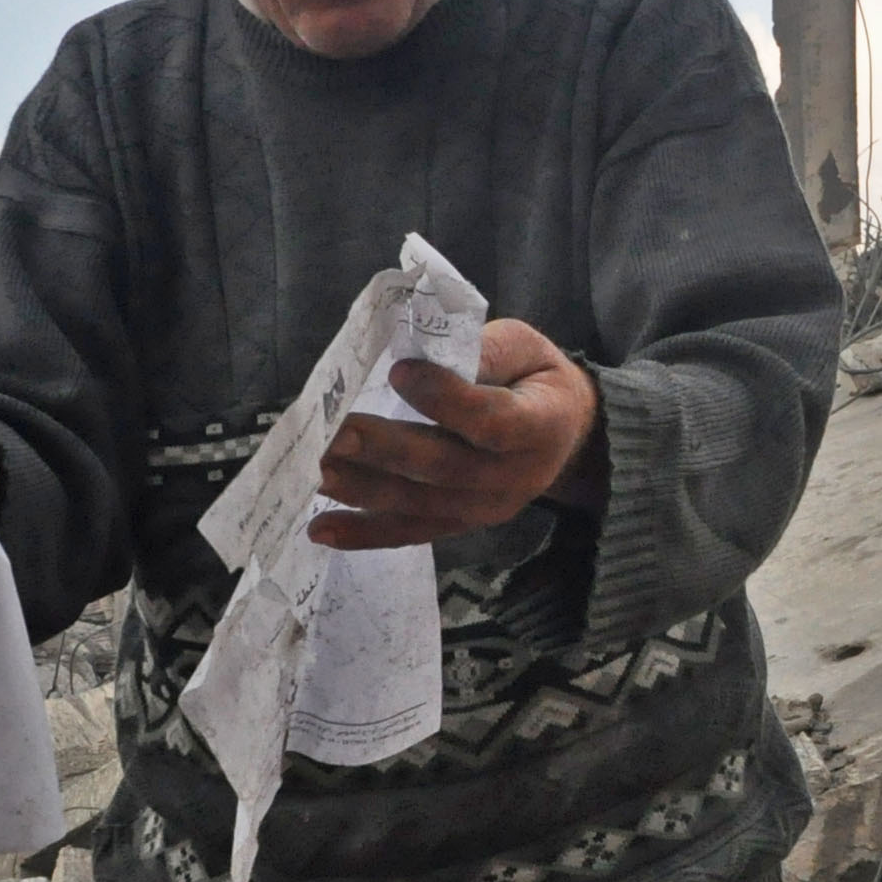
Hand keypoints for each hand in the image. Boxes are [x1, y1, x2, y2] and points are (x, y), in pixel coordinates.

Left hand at [308, 318, 604, 548]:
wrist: (565, 434)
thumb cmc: (533, 378)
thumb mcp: (525, 346)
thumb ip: (485, 350)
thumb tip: (431, 354)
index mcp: (542, 426)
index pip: (492, 422)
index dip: (446, 400)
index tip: (400, 371)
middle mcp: (516, 478)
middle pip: (447, 469)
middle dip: (388, 451)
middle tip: (337, 432)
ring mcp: (487, 510)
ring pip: (421, 505)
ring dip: (364, 490)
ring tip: (317, 471)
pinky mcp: (460, 525)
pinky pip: (411, 534)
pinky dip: (364, 534)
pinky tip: (321, 529)